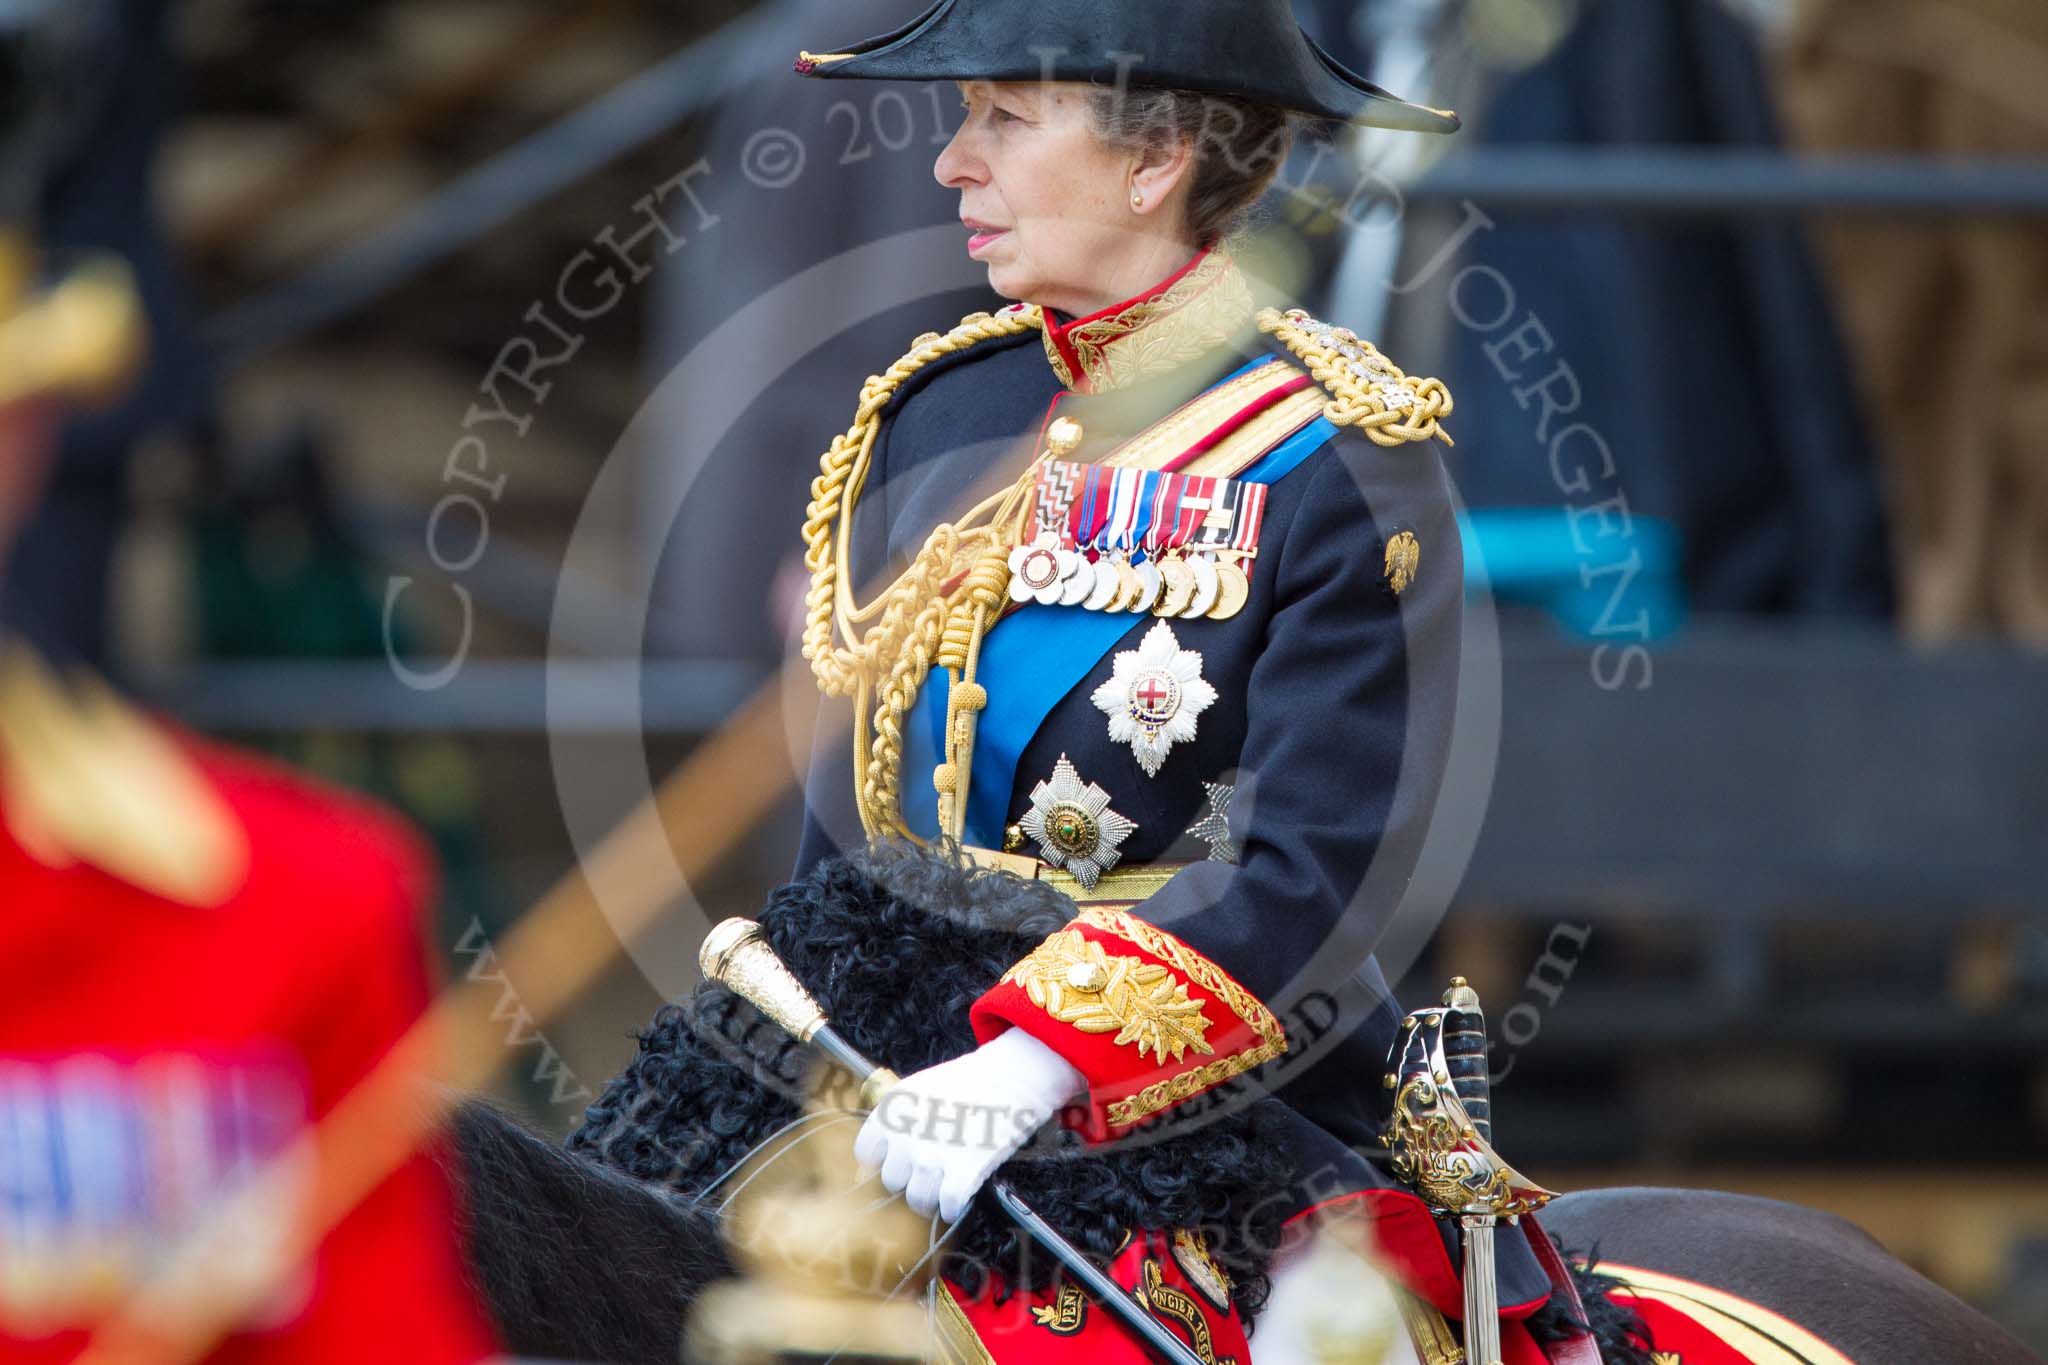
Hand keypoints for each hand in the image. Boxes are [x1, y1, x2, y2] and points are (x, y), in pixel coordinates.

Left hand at [854, 1027, 1083, 1220]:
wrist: (1011, 1075)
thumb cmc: (969, 1080)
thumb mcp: (920, 1088)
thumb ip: (899, 1119)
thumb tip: (889, 1153)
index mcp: (891, 1113)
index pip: (867, 1154)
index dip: (884, 1161)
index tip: (898, 1163)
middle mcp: (905, 1138)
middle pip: (892, 1181)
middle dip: (910, 1178)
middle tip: (930, 1170)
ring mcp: (932, 1158)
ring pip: (917, 1200)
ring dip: (932, 1197)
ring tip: (946, 1186)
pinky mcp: (962, 1174)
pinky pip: (947, 1207)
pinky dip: (954, 1207)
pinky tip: (961, 1197)